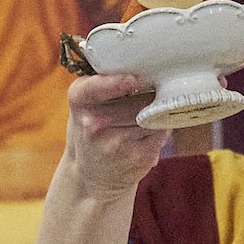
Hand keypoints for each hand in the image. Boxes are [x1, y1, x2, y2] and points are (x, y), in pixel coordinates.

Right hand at [61, 72, 167, 199]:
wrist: (92, 175)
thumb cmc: (94, 128)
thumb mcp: (86, 100)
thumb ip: (105, 79)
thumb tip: (147, 68)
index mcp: (80, 100)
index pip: (97, 87)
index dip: (118, 83)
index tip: (132, 81)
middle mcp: (95, 124)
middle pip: (141, 97)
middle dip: (148, 94)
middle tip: (140, 101)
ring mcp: (118, 143)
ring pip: (154, 113)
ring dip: (155, 113)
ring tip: (139, 122)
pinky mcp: (140, 156)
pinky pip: (163, 130)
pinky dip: (160, 130)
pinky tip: (145, 136)